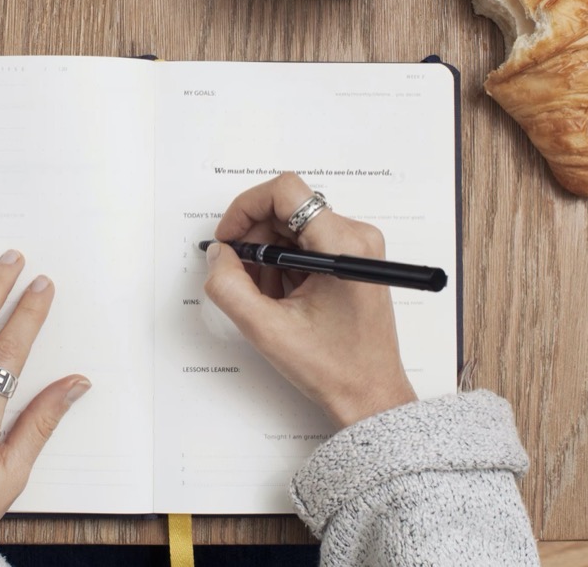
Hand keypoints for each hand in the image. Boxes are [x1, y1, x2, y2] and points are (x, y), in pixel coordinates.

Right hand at [204, 173, 416, 426]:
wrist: (370, 395)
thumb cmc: (334, 368)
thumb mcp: (266, 329)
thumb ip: (230, 286)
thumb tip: (218, 254)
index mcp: (342, 245)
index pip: (286, 192)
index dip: (246, 208)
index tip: (229, 239)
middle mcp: (356, 236)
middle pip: (287, 209)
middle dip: (255, 239)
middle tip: (240, 276)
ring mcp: (357, 247)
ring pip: (294, 227)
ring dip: (269, 255)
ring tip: (266, 297)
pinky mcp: (353, 259)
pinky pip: (307, 243)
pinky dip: (285, 265)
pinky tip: (282, 299)